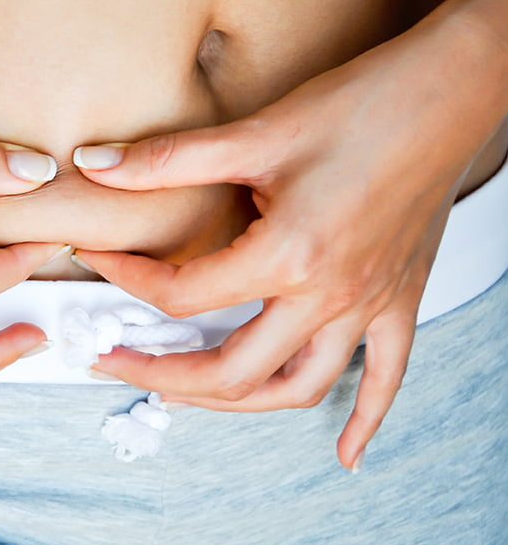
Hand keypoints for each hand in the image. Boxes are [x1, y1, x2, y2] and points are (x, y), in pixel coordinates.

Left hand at [72, 10, 504, 468]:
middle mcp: (329, 296)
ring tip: (185, 395)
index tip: (96, 258)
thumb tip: (93, 166)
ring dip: (235, 403)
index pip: (183, 295)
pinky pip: (385, 378)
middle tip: (111, 359)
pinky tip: (345, 453)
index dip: (126, 279)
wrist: (452, 91)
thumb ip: (166, 160)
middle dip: (159, 373)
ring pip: (297, 387)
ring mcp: (369, 306)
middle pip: (231, 370)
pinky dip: (363, 419)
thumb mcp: (256, 133)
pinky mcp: (400, 300)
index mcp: (288, 256)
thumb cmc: (361, 105)